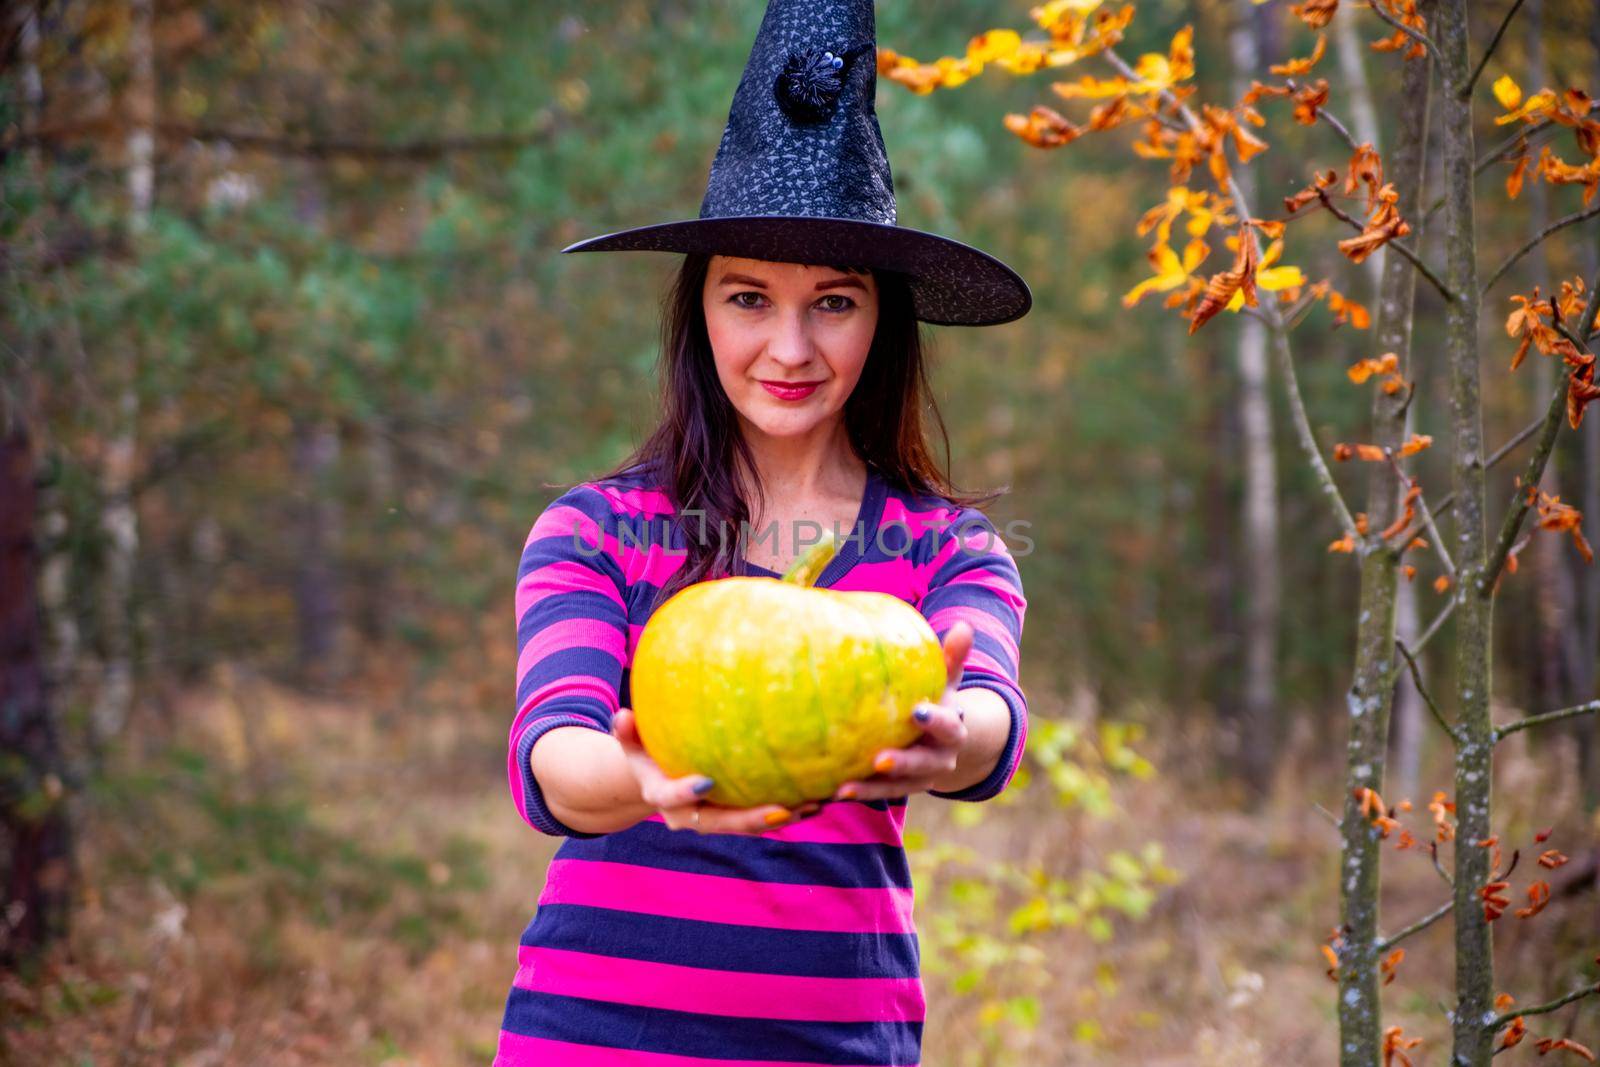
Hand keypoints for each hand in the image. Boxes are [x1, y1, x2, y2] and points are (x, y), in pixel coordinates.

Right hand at [611, 708, 820, 833]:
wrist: (654, 780)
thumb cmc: (645, 752)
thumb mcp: (631, 742)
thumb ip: (626, 732)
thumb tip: (622, 714)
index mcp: (660, 796)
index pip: (671, 799)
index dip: (686, 793)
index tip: (706, 781)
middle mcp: (688, 816)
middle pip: (721, 823)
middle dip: (752, 819)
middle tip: (783, 809)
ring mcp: (713, 819)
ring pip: (747, 825)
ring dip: (780, 817)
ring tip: (813, 804)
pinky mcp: (733, 817)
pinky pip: (760, 817)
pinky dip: (788, 809)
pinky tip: (817, 797)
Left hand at [831, 621, 973, 801]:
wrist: (945, 740)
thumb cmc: (938, 698)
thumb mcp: (947, 680)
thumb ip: (952, 657)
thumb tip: (965, 627)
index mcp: (953, 730)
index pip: (948, 726)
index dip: (935, 721)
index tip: (916, 712)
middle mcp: (940, 759)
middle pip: (923, 765)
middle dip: (903, 764)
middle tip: (878, 761)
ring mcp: (920, 779)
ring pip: (898, 788)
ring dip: (872, 789)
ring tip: (843, 789)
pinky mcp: (899, 789)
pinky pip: (878, 795)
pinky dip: (858, 794)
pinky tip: (830, 793)